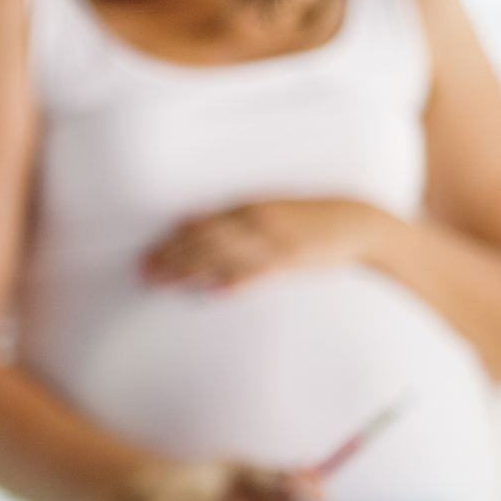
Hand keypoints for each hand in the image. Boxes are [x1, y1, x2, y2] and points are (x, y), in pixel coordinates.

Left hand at [143, 199, 392, 290]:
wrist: (357, 222)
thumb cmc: (308, 217)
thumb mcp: (267, 208)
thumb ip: (230, 217)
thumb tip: (187, 222)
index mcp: (249, 205)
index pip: (201, 223)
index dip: (172, 240)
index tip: (148, 255)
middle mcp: (256, 220)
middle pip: (203, 239)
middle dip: (171, 257)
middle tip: (144, 273)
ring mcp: (274, 240)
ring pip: (221, 255)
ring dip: (188, 270)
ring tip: (162, 283)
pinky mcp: (291, 260)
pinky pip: (257, 273)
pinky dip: (233, 282)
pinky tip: (210, 294)